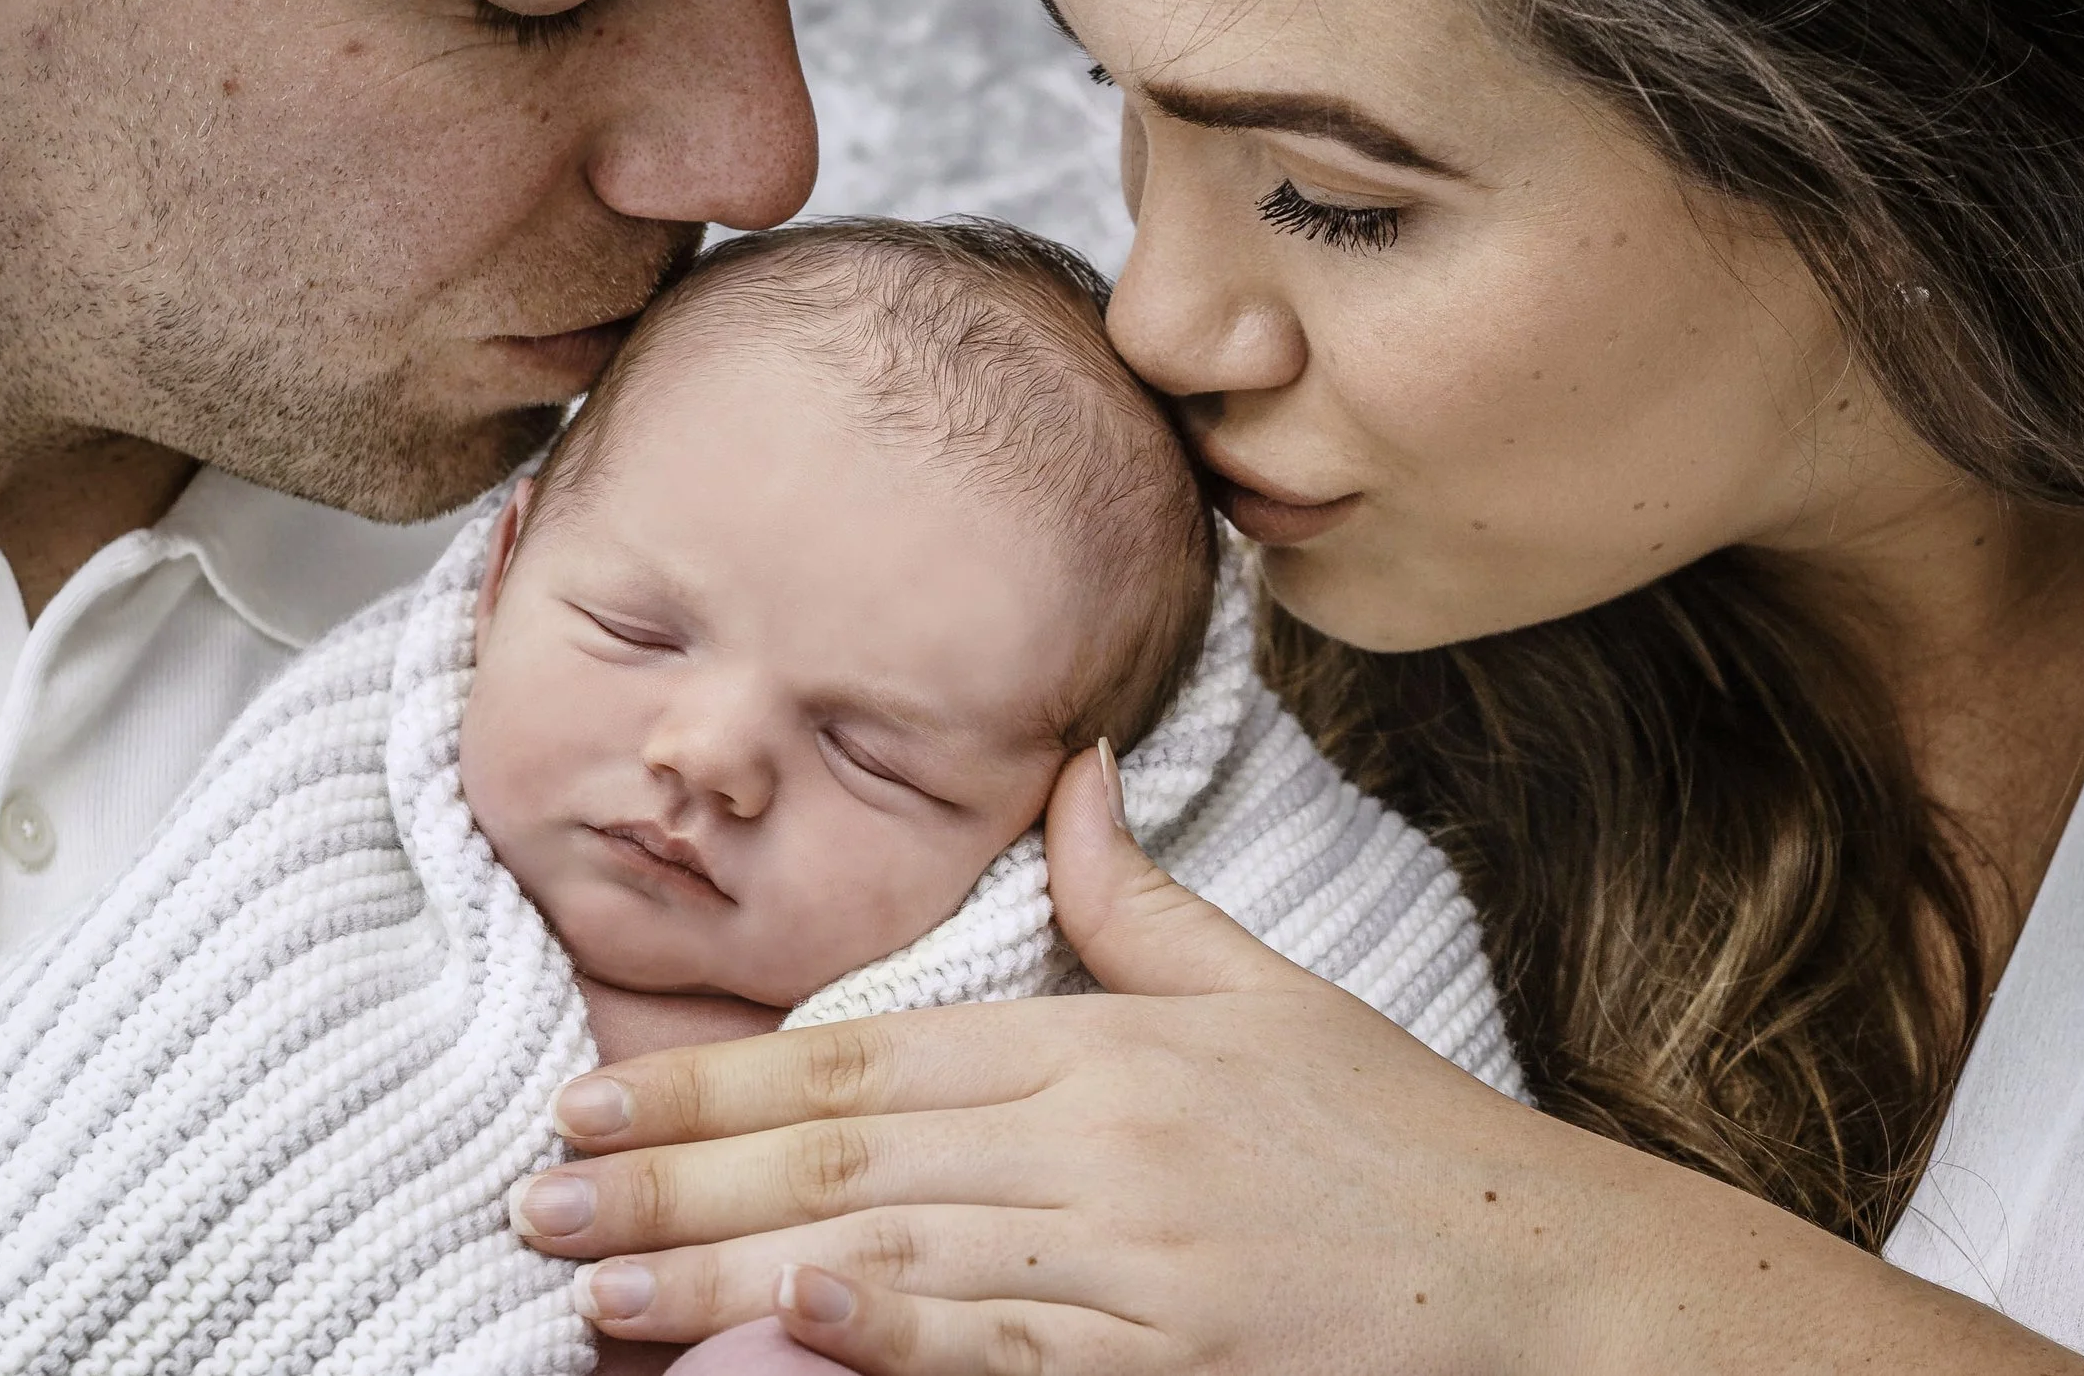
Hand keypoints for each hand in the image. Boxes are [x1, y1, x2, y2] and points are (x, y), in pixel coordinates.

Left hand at [520, 753, 2083, 1374]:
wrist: (1544, 1273)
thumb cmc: (1391, 1132)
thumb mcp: (1264, 987)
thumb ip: (1135, 894)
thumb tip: (1070, 768)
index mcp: (1102, 1044)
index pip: (867, 1056)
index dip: (719, 1077)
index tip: (597, 1095)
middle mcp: (1099, 1141)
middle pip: (846, 1155)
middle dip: (676, 1180)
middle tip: (540, 1198)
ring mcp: (1131, 1259)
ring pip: (894, 1255)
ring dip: (728, 1278)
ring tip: (597, 1293)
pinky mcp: (1169, 1358)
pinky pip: (1010, 1353)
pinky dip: (892, 1344)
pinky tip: (784, 1341)